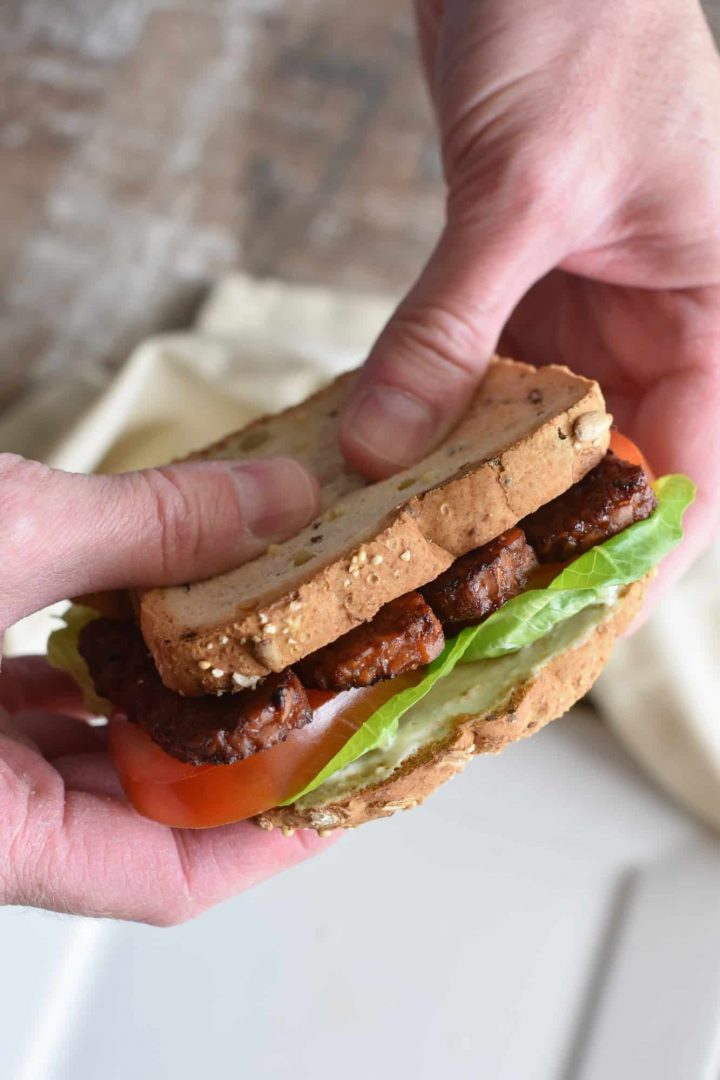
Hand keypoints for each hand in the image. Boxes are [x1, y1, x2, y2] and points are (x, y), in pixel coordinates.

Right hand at [0, 453, 333, 923]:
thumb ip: (144, 525)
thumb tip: (273, 504)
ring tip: (244, 663)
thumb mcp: (2, 535)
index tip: (347, 785)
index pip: (166, 878)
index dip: (274, 839)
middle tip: (315, 698)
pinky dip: (91, 693)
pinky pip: (33, 734)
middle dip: (233, 760)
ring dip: (164, 720)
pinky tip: (126, 639)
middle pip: (139, 823)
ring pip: (86, 777)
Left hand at [341, 0, 719, 589]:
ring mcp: (582, 309)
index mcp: (717, 311)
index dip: (634, 556)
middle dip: (537, 532)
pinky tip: (384, 455)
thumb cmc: (580, 22)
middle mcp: (655, 324)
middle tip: (461, 603)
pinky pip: (478, 371)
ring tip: (408, 545)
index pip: (693, 471)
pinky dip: (434, 409)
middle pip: (603, 465)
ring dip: (470, 477)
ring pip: (531, 427)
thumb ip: (452, 323)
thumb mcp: (521, 187)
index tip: (564, 621)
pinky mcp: (519, 284)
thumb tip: (385, 443)